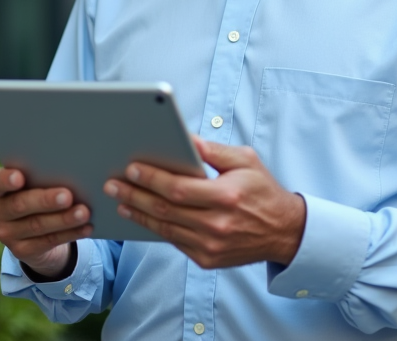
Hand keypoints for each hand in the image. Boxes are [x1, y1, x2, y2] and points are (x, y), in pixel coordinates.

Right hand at [0, 168, 92, 277]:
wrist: (36, 231)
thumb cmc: (40, 193)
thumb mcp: (38, 184)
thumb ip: (46, 176)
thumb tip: (73, 169)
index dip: (6, 179)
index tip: (19, 177)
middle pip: (20, 205)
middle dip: (45, 200)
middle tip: (67, 196)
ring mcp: (7, 233)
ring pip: (37, 225)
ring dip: (63, 219)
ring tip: (84, 212)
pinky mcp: (21, 251)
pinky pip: (48, 241)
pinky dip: (70, 233)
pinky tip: (86, 227)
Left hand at [103, 137, 306, 269]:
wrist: (284, 232)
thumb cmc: (263, 191)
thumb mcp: (245, 161)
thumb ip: (213, 150)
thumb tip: (184, 138)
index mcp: (226, 197)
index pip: (178, 188)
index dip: (151, 178)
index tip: (131, 168)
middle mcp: (217, 225)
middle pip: (164, 209)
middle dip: (134, 195)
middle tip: (112, 184)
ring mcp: (210, 246)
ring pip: (164, 228)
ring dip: (137, 213)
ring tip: (119, 199)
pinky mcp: (206, 259)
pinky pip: (173, 241)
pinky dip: (154, 228)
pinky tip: (140, 215)